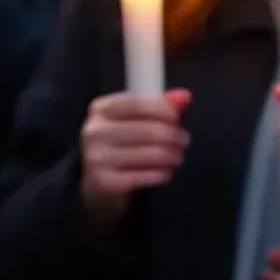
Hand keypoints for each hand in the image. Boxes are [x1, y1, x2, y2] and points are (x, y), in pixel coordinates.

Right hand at [79, 88, 191, 229]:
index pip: (137, 104)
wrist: (95, 183)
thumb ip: (158, 106)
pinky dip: (159, 174)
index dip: (163, 110)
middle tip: (184, 141)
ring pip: (147, 154)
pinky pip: (141, 176)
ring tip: (177, 157)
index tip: (177, 118)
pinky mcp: (103, 182)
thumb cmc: (119, 146)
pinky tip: (166, 172)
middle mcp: (95, 131)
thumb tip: (184, 96)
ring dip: (170, 156)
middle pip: (146, 130)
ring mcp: (96, 157)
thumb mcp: (133, 121)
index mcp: (101, 109)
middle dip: (172, 136)